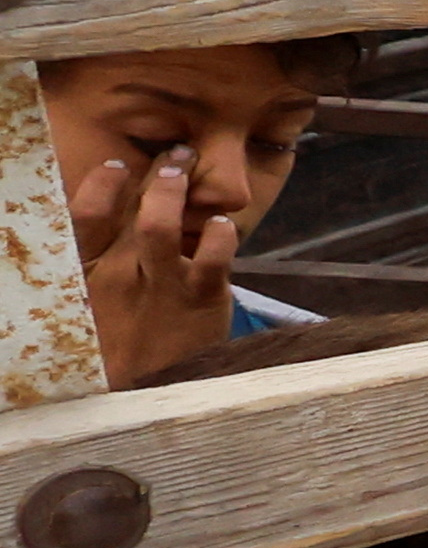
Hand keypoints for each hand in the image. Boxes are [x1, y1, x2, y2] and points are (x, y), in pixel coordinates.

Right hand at [69, 147, 245, 386]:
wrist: (145, 396)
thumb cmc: (122, 341)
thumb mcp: (96, 301)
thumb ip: (102, 260)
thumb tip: (115, 213)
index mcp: (88, 274)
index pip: (84, 217)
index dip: (100, 185)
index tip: (117, 163)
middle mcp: (120, 275)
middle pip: (131, 211)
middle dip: (157, 174)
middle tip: (178, 151)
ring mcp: (162, 286)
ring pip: (162, 226)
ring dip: (176, 192)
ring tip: (190, 170)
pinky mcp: (202, 299)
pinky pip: (213, 258)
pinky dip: (220, 234)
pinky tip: (224, 224)